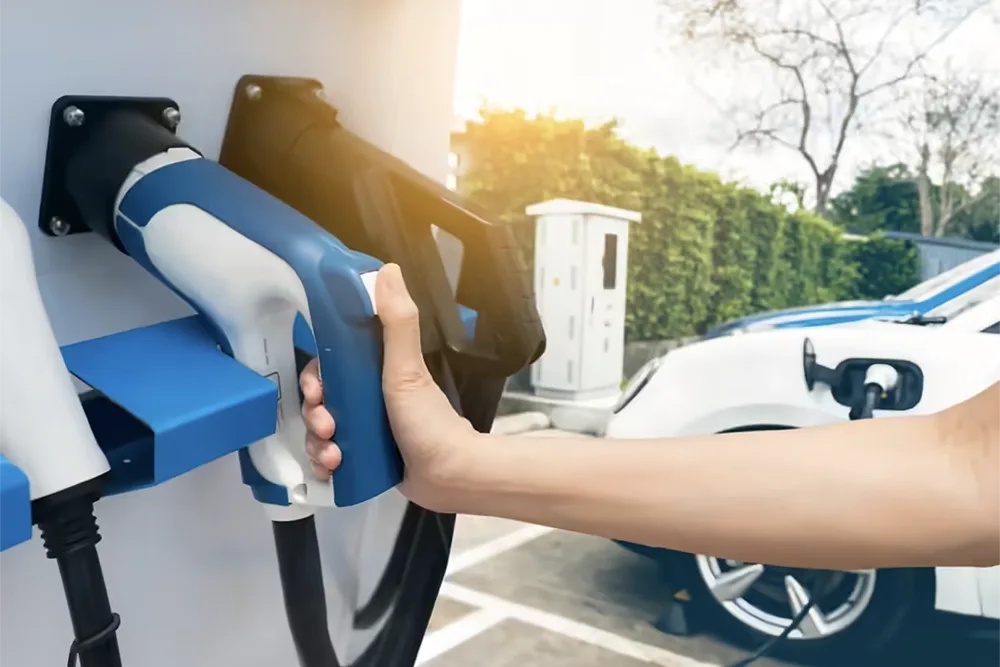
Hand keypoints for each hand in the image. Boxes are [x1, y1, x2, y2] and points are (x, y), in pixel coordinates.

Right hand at [299, 263, 479, 509]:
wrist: (449, 476)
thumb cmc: (429, 420)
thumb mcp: (406, 368)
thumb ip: (397, 321)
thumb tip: (387, 270)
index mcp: (373, 373)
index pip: (327, 367)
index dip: (314, 378)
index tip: (317, 391)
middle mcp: (365, 399)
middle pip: (318, 402)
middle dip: (313, 415)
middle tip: (327, 426)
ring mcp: (362, 431)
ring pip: (318, 433)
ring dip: (316, 444)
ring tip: (333, 455)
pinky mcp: (362, 461)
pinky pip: (328, 460)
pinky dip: (323, 466)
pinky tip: (331, 470)